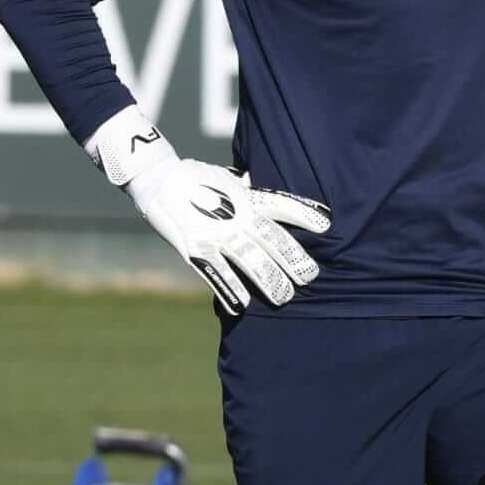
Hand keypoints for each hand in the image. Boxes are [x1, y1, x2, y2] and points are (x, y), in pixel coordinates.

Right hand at [86, 106, 329, 313]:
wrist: (157, 177)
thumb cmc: (196, 178)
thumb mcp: (228, 179)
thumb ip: (249, 192)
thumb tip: (268, 193)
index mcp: (246, 198)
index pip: (281, 205)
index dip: (304, 214)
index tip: (327, 226)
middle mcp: (235, 216)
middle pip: (271, 239)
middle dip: (292, 259)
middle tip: (310, 277)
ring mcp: (215, 233)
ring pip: (248, 260)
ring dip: (268, 280)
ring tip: (285, 296)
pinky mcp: (194, 248)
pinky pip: (215, 273)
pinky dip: (228, 290)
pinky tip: (241, 307)